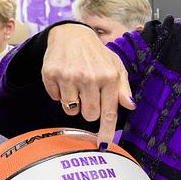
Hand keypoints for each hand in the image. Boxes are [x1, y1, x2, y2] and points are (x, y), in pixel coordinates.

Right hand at [42, 22, 135, 145]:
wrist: (71, 34)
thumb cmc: (97, 55)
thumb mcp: (116, 67)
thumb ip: (123, 88)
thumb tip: (129, 105)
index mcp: (108, 77)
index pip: (108, 112)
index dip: (105, 131)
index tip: (103, 144)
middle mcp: (89, 77)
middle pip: (89, 115)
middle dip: (89, 110)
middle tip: (89, 94)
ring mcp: (68, 76)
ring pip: (71, 109)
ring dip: (74, 102)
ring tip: (77, 84)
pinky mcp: (51, 74)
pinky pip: (56, 99)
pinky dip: (60, 93)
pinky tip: (65, 79)